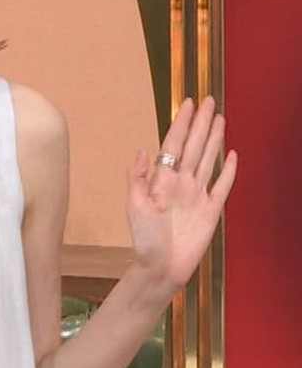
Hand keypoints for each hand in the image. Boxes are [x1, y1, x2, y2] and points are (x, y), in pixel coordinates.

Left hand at [127, 96, 237, 292]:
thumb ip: (137, 179)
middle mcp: (181, 183)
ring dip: (214, 139)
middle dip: (201, 123)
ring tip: (219, 118)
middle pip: (194, 146)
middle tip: (208, 100)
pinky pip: (222, 186)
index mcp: (163, 180)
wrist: (161, 267)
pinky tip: (232, 155)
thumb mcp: (135, 207)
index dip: (181, 124)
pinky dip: (228, 171)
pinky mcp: (211, 210)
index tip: (186, 104)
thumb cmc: (145, 240)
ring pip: (208, 159)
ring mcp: (197, 195)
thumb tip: (143, 150)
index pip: (174, 145)